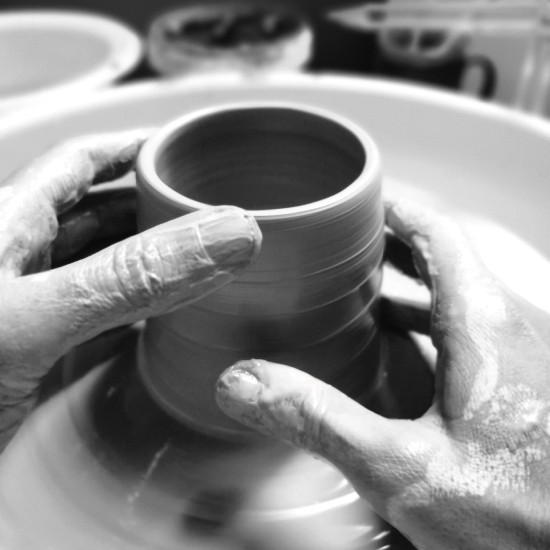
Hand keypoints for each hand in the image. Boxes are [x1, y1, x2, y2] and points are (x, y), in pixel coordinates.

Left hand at [0, 130, 260, 450]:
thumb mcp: (25, 321)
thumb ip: (126, 279)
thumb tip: (223, 235)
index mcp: (4, 228)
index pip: (78, 164)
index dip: (128, 147)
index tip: (179, 146)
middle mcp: (19, 267)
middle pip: (101, 220)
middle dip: (155, 210)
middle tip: (208, 214)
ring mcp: (30, 319)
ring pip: (106, 277)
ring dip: (154, 269)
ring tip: (204, 264)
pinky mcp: (37, 367)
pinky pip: (103, 330)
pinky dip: (141, 323)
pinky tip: (168, 327)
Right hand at [216, 199, 549, 549]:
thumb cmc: (527, 519)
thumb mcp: (406, 470)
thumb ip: (321, 422)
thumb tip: (244, 383)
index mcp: (484, 323)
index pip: (435, 230)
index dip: (390, 206)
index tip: (352, 196)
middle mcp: (510, 326)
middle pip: (444, 256)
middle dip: (388, 244)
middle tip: (337, 242)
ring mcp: (521, 356)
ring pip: (457, 295)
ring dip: (407, 285)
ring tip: (356, 290)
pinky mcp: (522, 386)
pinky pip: (468, 332)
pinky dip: (427, 324)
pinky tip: (400, 354)